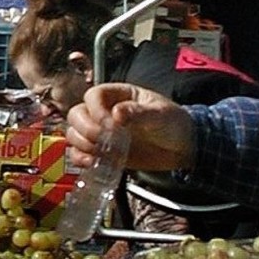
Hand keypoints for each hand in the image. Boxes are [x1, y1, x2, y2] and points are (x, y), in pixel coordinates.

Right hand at [66, 83, 195, 171]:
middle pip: (77, 114)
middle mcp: (106, 112)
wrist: (183, 148)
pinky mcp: (102, 151)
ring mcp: (102, 132)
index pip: (94, 95)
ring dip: (82, 144)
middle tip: (103, 141)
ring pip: (75, 133)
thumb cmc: (174, 124)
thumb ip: (139, 113)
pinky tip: (93, 163)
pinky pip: (80, 153)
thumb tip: (117, 113)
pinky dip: (81, 158)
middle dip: (86, 129)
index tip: (109, 125)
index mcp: (120, 95)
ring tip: (100, 153)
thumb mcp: (161, 116)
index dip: (96, 109)